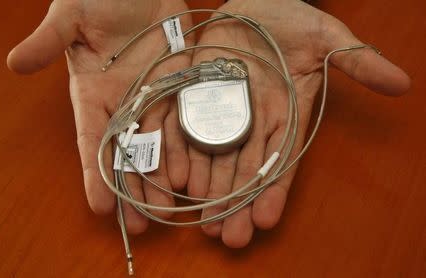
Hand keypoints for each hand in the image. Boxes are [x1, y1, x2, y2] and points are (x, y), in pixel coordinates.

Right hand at [7, 0, 192, 233]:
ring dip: (161, 180)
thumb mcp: (71, 15)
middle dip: (131, 190)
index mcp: (93, 93)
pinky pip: (184, 123)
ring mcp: (154, 98)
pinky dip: (187, 150)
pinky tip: (190, 176)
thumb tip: (15, 64)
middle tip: (139, 225)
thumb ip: (49, 40)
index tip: (99, 206)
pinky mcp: (180, 86)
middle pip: (127, 153)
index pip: (92, 141)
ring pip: (158, 146)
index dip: (94, 174)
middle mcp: (124, 103)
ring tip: (167, 212)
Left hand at [187, 0, 409, 247]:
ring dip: (209, 192)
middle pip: (244, 171)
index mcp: (285, 115)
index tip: (266, 220)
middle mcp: (253, 122)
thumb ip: (356, 60)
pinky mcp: (195, 96)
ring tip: (204, 225)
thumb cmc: (290, 19)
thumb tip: (401, 83)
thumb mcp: (326, 36)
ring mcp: (222, 111)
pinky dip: (182, 156)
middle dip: (237, 205)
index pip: (281, 160)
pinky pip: (186, 130)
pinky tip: (180, 184)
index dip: (273, 191)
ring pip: (214, 159)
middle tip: (229, 238)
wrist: (251, 3)